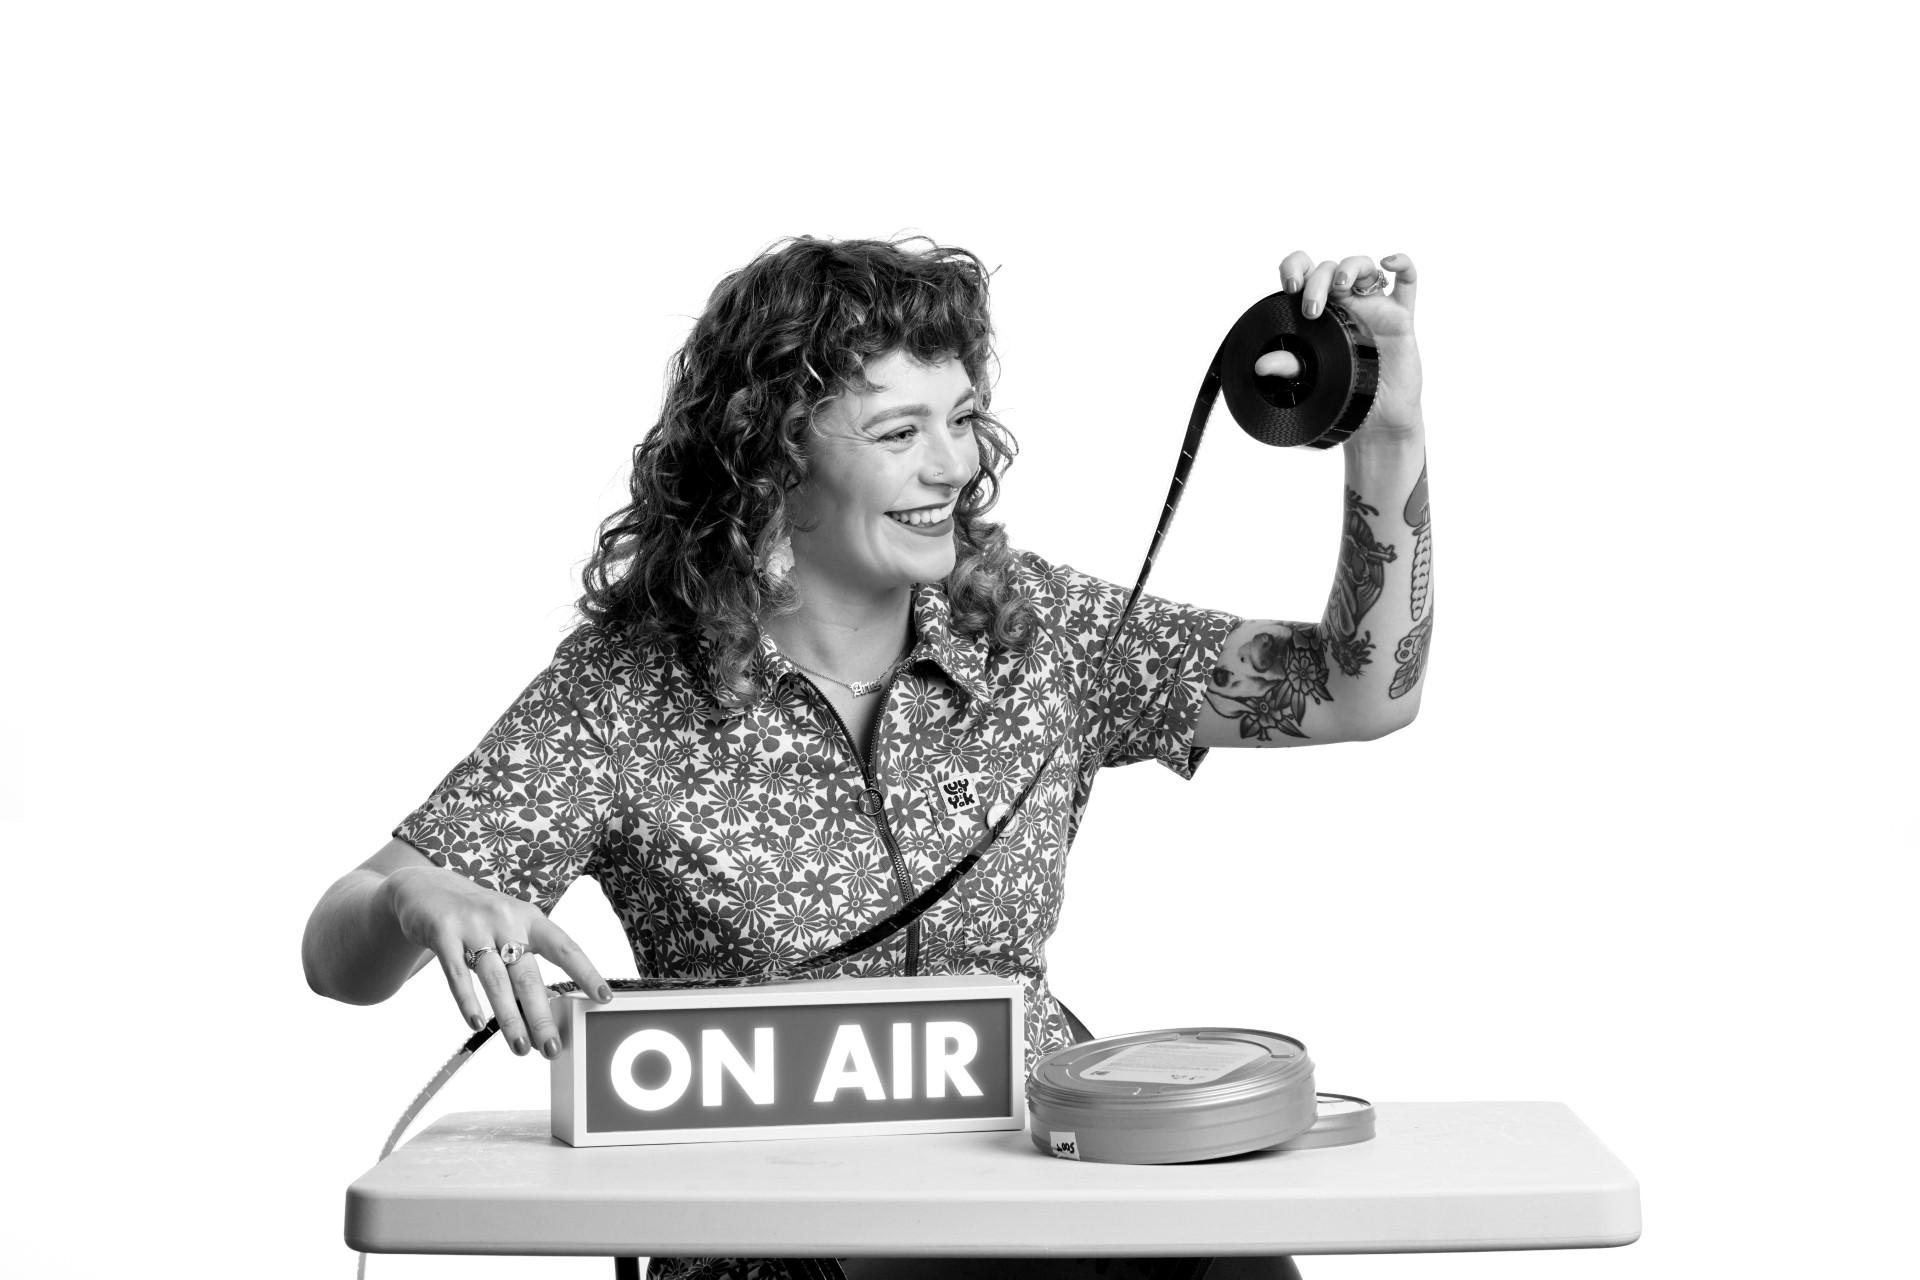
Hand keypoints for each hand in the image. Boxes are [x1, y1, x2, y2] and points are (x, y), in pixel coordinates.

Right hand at [381, 863, 611, 1057]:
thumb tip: (544, 1007)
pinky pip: (457, 974)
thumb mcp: (511, 925)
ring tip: (520, 1047)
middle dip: (542, 1015)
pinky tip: (477, 1023)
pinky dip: (467, 1001)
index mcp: (530, 918)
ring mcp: (473, 926)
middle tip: (552, 1047)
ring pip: (496, 980)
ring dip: (510, 1018)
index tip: (604, 997)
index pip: (565, 947)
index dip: (586, 972)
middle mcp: (506, 919)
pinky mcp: (443, 934)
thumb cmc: (480, 917)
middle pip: (528, 975)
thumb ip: (526, 957)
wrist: (429, 889)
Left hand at [1253, 250, 1422, 436]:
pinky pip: (1408, 283)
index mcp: (1319, 309)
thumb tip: (1261, 365)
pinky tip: (1389, 262)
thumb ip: (1288, 368)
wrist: (1376, 419)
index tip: (1291, 287)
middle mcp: (1345, 302)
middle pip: (1330, 269)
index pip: (1304, 272)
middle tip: (1312, 310)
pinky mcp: (1400, 318)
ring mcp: (1374, 307)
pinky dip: (1403, 264)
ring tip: (1342, 285)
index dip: (1295, 268)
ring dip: (1351, 267)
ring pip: (1364, 266)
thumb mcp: (1311, 380)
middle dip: (1317, 282)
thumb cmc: (1342, 394)